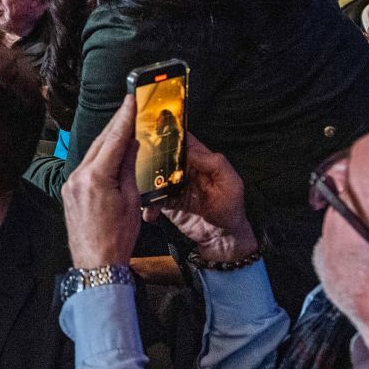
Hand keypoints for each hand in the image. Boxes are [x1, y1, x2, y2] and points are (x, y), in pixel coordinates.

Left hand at [62, 96, 140, 268]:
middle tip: (129, 107)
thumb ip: (129, 168)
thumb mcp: (131, 200)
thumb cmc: (117, 238)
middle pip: (100, 142)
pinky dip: (100, 156)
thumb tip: (132, 144)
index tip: (132, 101)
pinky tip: (111, 151)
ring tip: (124, 126)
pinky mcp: (69, 190)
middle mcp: (78, 176)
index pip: (113, 140)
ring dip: (108, 139)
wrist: (96, 263)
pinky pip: (87, 166)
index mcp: (96, 177)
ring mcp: (71, 183)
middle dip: (116, 124)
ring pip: (92, 153)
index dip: (125, 118)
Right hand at [143, 134, 256, 262]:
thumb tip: (190, 149)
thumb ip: (215, 163)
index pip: (181, 140)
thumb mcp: (231, 183)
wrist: (222, 240)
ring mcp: (173, 186)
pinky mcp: (166, 202)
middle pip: (161, 155)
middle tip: (137, 161)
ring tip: (140, 190)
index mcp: (199, 160)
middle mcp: (183, 170)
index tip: (151, 128)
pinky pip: (151, 198)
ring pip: (152, 176)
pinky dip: (147, 205)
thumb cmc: (231, 210)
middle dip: (148, 156)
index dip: (167, 132)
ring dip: (144, 182)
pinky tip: (150, 212)